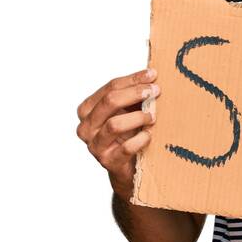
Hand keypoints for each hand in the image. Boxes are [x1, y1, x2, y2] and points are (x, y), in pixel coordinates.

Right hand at [76, 67, 159, 201]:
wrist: (128, 167)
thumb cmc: (128, 133)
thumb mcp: (128, 111)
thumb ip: (134, 95)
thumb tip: (153, 74)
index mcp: (88, 110)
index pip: (110, 88)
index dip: (132, 80)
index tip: (153, 74)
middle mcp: (86, 127)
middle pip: (109, 102)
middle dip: (135, 93)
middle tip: (155, 91)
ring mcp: (95, 145)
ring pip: (115, 124)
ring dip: (138, 117)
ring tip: (153, 116)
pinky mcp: (108, 162)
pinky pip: (126, 148)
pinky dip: (141, 139)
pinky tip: (149, 135)